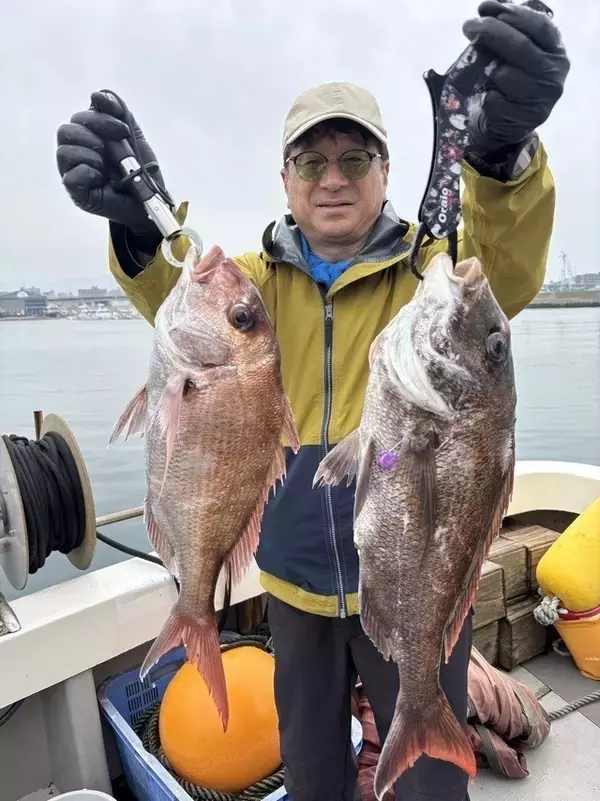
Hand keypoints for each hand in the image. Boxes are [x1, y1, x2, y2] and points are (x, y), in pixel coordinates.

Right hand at [56, 91, 169, 237]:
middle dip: (92, 135)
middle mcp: (78, 153)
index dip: (100, 119)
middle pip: (66, 131)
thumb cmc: (140, 171)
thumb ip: (119, 112)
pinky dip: (87, 173)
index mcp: (88, 137)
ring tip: (105, 165)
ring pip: (63, 151)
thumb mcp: (133, 137)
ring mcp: (75, 173)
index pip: (80, 117)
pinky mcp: (78, 193)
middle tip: (111, 148)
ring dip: (89, 154)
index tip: (123, 130)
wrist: (151, 201)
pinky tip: (101, 178)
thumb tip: (96, 95)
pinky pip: (70, 177)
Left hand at [462, 0, 569, 153]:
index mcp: (556, 52)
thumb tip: (485, 12)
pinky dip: (485, 95)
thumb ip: (511, 35)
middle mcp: (553, 74)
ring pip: (504, 74)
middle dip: (491, 32)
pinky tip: (488, 96)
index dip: (514, 14)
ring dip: (487, 70)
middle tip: (469, 26)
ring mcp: (539, 98)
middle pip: (520, 46)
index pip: (539, 26)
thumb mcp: (520, 57)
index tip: (487, 9)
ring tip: (483, 73)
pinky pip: (493, 99)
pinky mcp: (521, 118)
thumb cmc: (512, 83)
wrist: (509, 126)